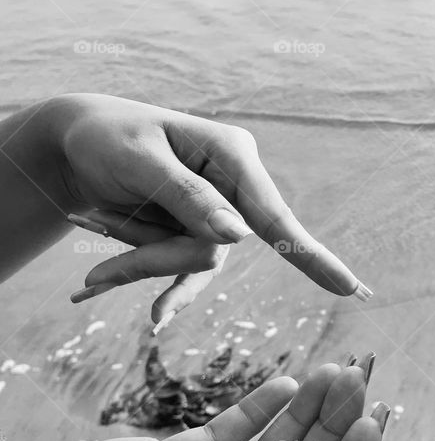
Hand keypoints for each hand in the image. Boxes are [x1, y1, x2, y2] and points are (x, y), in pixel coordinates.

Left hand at [40, 94, 370, 326]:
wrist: (77, 144)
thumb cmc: (106, 138)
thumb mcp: (139, 161)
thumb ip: (187, 196)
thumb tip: (236, 238)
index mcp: (233, 154)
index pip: (275, 215)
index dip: (310, 255)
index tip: (351, 288)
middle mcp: (235, 185)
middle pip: (216, 247)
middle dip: (154, 256)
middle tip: (92, 273)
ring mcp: (218, 212)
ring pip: (194, 262)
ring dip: (137, 257)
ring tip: (87, 240)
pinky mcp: (199, 233)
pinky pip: (181, 270)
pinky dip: (145, 275)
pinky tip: (120, 302)